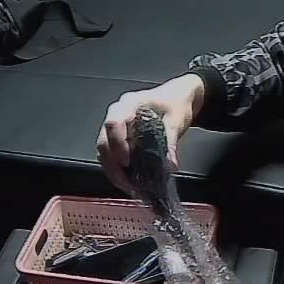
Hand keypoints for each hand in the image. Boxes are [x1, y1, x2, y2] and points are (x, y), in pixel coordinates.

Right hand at [96, 74, 204, 194]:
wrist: (178, 97)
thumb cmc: (175, 102)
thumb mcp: (176, 120)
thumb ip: (170, 142)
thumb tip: (170, 166)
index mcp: (130, 104)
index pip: (114, 123)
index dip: (117, 144)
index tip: (126, 162)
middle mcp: (118, 114)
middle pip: (104, 141)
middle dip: (113, 165)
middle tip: (128, 183)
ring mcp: (117, 126)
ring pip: (105, 151)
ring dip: (115, 170)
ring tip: (130, 187)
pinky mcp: (120, 137)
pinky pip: (112, 154)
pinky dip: (119, 169)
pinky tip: (130, 181)